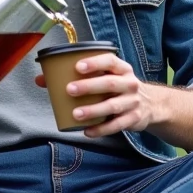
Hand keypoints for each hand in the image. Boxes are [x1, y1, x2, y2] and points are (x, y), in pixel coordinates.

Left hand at [36, 53, 157, 137]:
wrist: (151, 105)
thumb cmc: (119, 87)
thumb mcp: (106, 77)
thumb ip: (78, 77)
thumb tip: (41, 79)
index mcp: (122, 69)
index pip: (110, 61)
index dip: (94, 62)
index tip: (78, 66)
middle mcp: (130, 84)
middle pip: (109, 84)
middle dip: (89, 86)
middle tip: (70, 89)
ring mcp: (132, 102)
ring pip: (112, 106)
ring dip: (93, 110)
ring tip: (75, 114)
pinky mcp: (133, 119)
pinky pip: (116, 126)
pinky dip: (101, 129)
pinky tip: (86, 131)